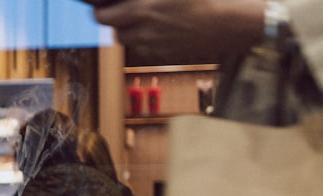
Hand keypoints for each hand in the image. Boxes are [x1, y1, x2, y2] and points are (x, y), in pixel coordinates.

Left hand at [94, 0, 264, 63]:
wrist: (228, 22)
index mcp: (142, 9)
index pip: (101, 16)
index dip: (100, 10)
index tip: (101, 6)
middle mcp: (143, 30)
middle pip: (112, 31)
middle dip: (113, 21)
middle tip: (120, 12)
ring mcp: (153, 46)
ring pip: (127, 41)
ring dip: (130, 30)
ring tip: (143, 19)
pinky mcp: (163, 56)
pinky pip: (144, 50)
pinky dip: (145, 41)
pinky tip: (158, 29)